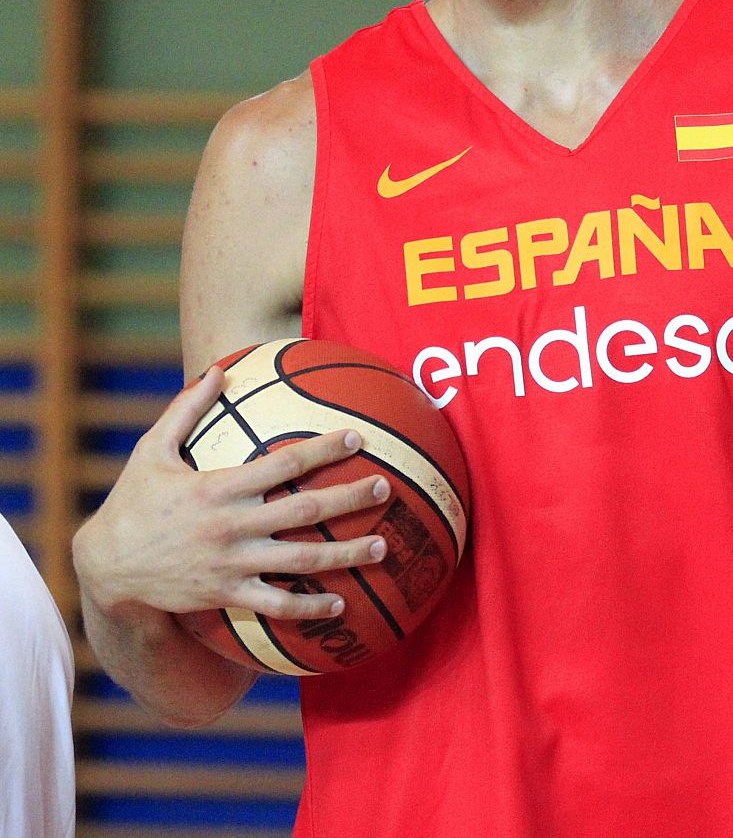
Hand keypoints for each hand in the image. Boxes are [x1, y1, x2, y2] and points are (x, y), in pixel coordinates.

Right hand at [76, 365, 389, 622]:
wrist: (105, 569)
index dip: (323, 450)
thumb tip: (217, 368)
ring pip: (300, 559)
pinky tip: (341, 605)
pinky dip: (309, 606)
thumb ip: (186, 410)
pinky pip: (275, 604)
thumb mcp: (152, 452)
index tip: (357, 438)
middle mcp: (231, 526)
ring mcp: (232, 564)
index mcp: (218, 488)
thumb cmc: (133, 502)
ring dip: (345, 554)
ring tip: (382, 545)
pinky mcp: (227, 594)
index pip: (283, 464)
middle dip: (349, 498)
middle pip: (304, 509)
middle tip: (385, 487)